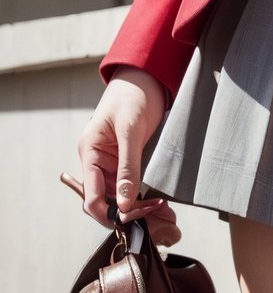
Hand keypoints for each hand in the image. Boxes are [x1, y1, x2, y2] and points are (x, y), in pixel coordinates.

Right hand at [75, 65, 179, 246]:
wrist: (145, 75)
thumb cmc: (132, 93)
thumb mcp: (130, 129)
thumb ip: (127, 167)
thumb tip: (124, 203)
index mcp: (89, 152)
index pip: (91, 197)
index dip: (110, 212)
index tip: (133, 217)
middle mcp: (97, 161)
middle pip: (106, 201)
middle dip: (129, 213)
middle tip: (157, 216)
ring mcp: (111, 162)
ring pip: (119, 197)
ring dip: (138, 208)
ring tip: (163, 213)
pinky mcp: (126, 160)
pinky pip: (129, 186)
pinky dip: (142, 197)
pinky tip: (158, 203)